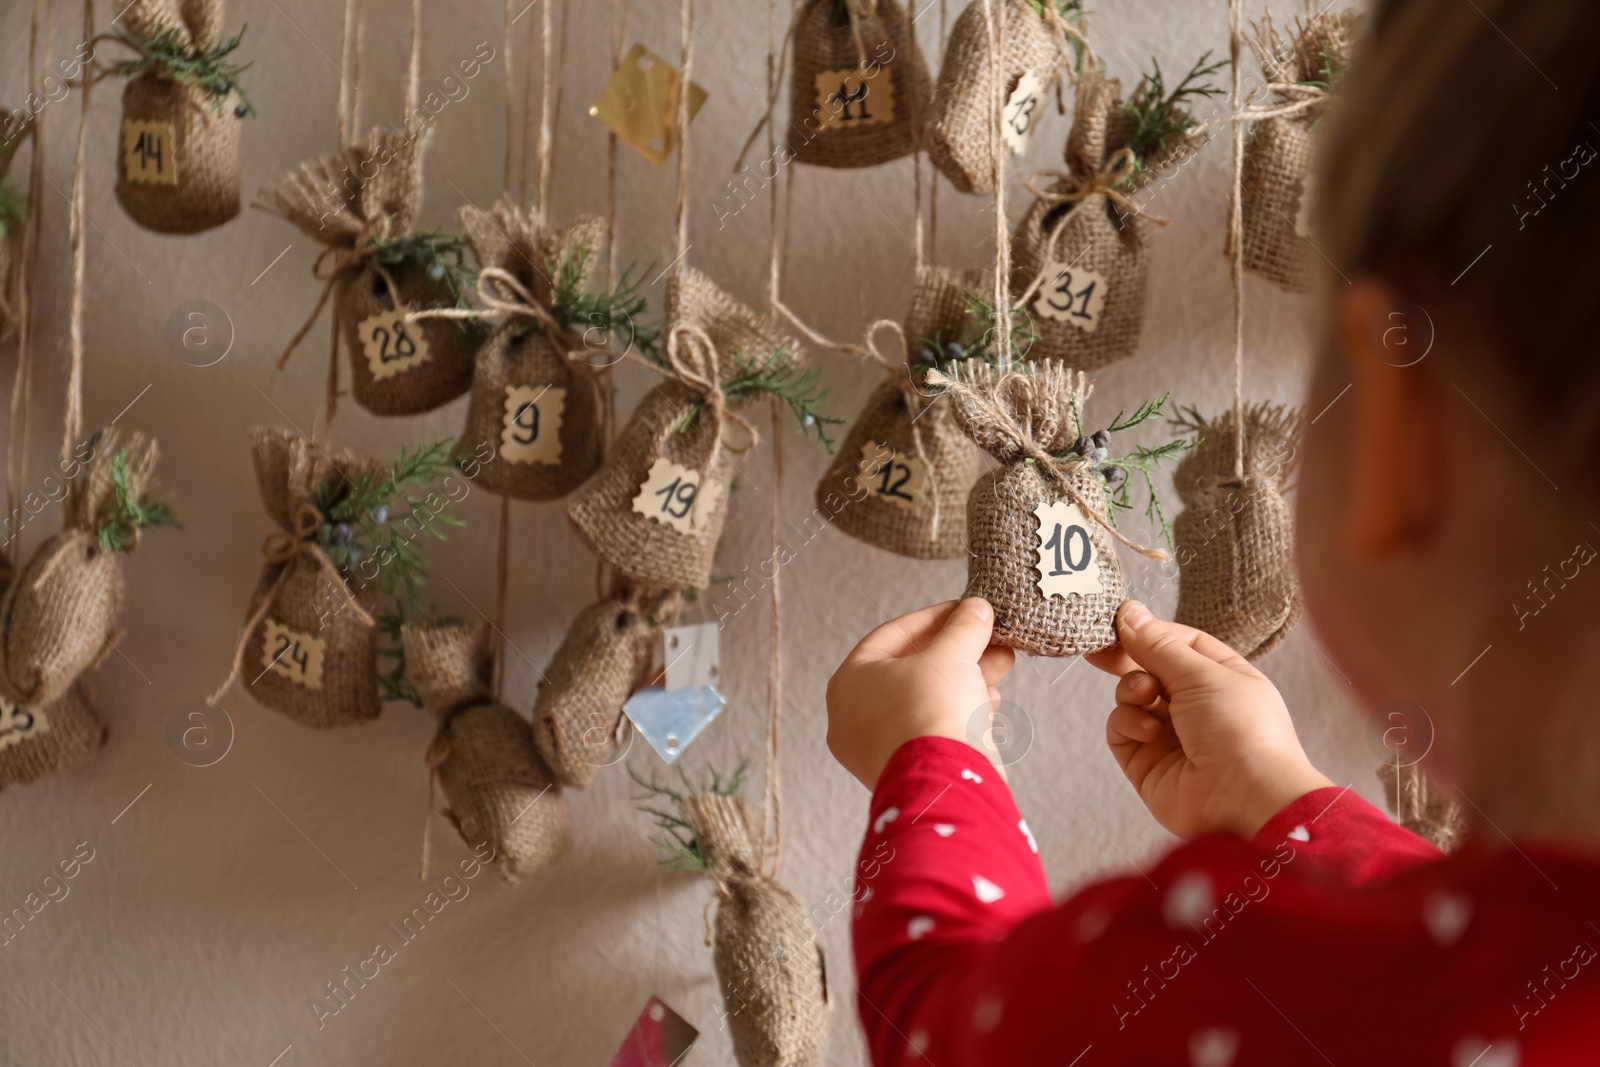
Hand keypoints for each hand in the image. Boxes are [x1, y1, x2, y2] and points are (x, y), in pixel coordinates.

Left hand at [827, 598, 1015, 789]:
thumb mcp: (952, 656)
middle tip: (992, 638)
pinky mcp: (905, 771)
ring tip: (1000, 666)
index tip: (967, 610)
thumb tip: (977, 609)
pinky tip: (989, 704)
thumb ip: (964, 627)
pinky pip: (931, 730)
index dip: (935, 617)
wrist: (944, 786)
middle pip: (913, 669)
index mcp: (849, 681)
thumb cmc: (933, 712)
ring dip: (965, 680)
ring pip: (925, 700)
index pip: (893, 635)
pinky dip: (958, 713)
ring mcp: (877, 748)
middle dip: (959, 651)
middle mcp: (854, 716)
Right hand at [1086, 601, 1331, 837]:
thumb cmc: (1242, 732)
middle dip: (1127, 658)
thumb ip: (1158, 645)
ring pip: (1131, 698)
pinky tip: (1148, 730)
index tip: (1118, 622)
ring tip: (1147, 696)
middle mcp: (1197, 706)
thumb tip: (1129, 612)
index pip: (1179, 643)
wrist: (1246, 802)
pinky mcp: (1147, 764)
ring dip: (1132, 691)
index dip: (1149, 632)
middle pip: (1150, 669)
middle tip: (1101, 650)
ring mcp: (1171, 736)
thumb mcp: (1202, 674)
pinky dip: (1128, 723)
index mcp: (1222, 678)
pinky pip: (1122, 730)